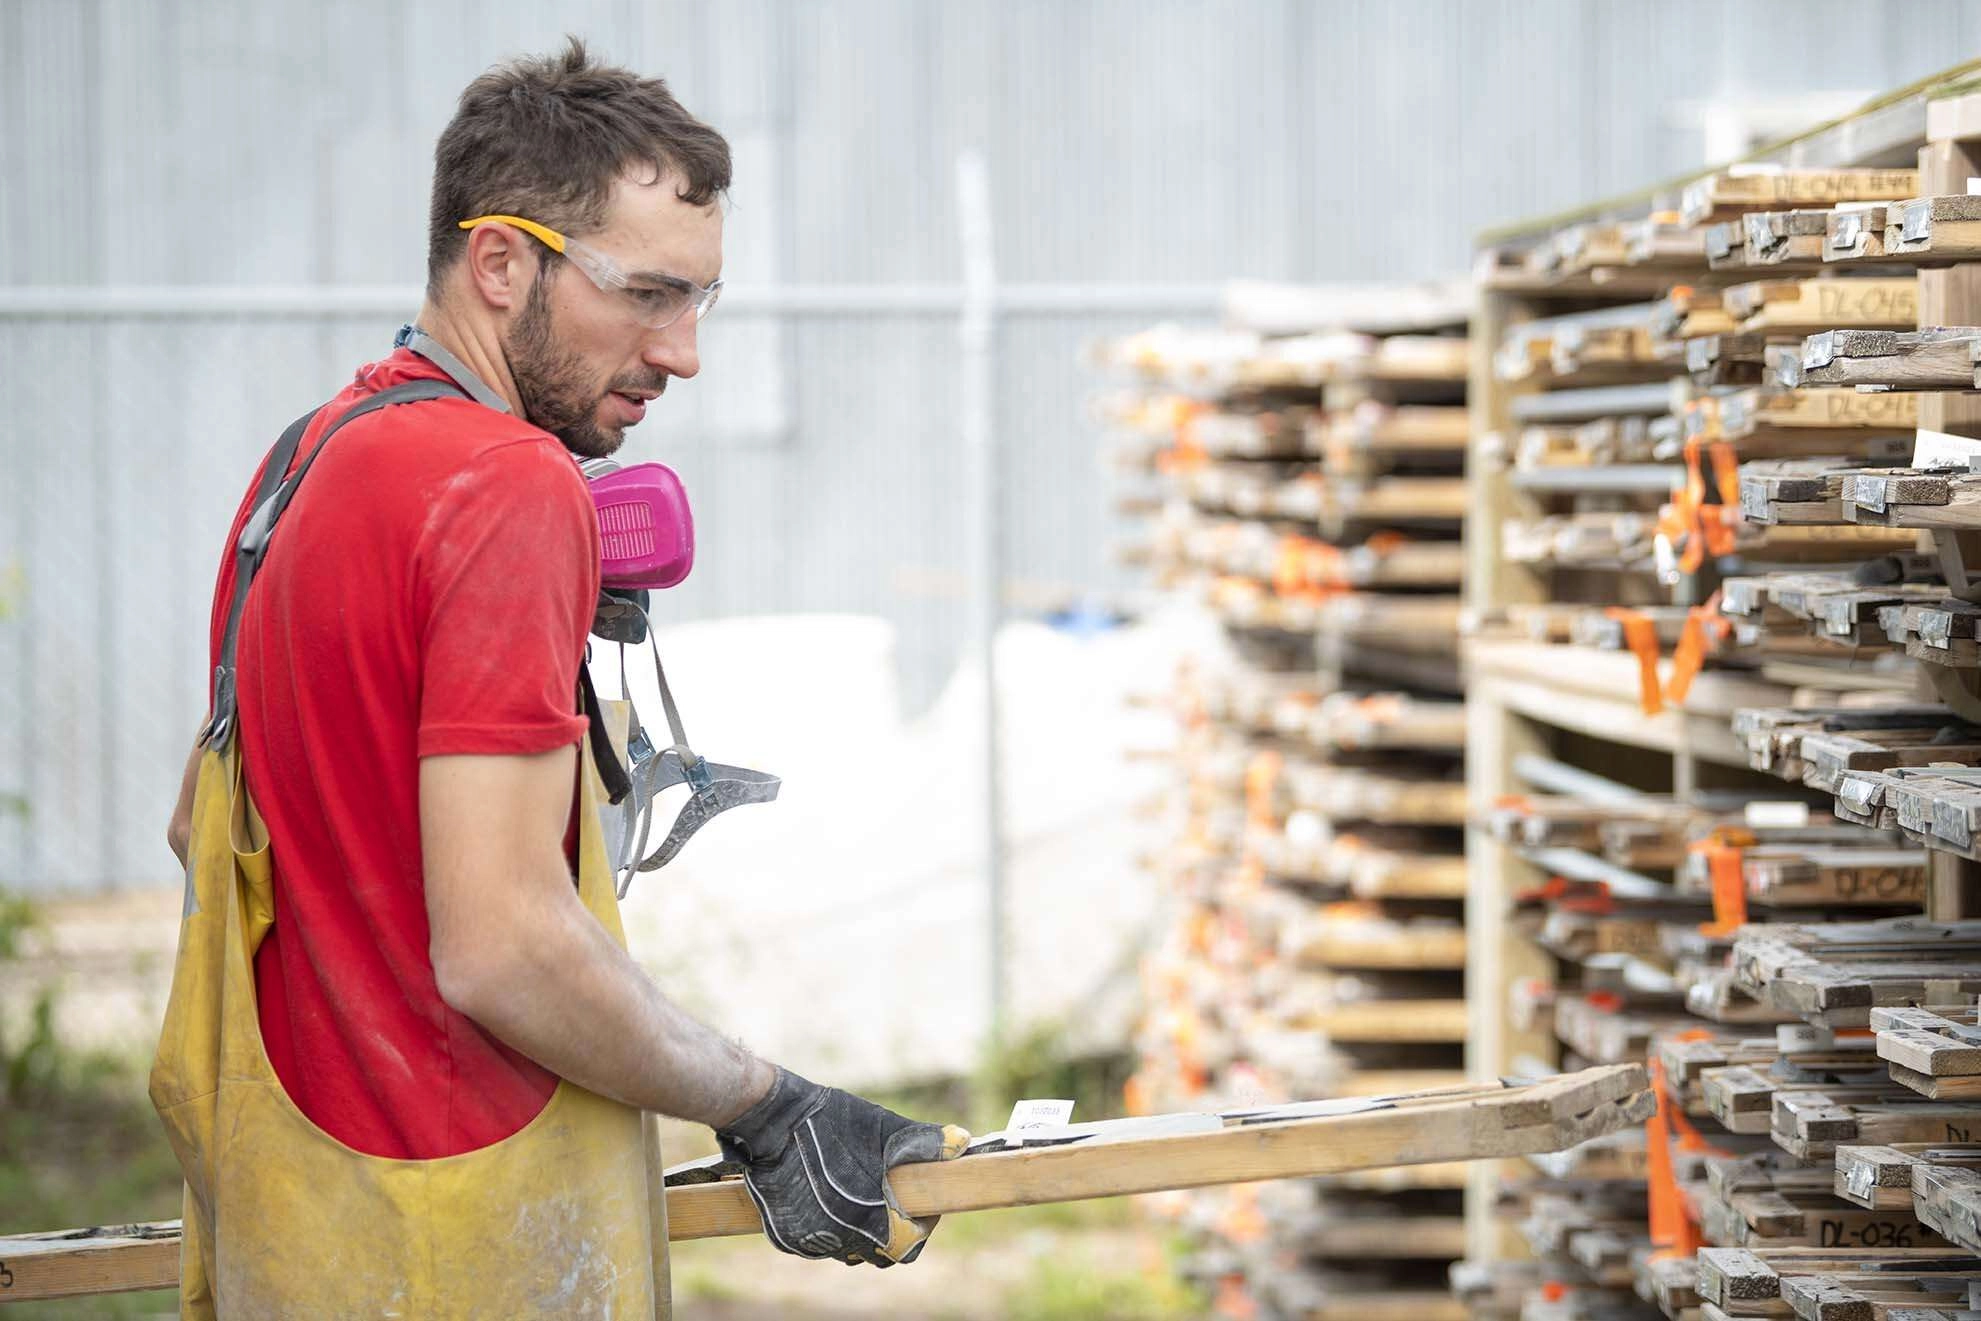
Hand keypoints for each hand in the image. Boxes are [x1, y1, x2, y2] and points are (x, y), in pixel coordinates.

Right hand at [715, 1067, 969, 1265]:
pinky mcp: (786, 1238)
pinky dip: (827, 1226)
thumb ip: (924, 1143)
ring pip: (847, 1248)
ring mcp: (810, 1243)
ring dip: (858, 1229)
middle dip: (890, 1228)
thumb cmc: (834, 1122)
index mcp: (871, 1221)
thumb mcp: (884, 1128)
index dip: (920, 1225)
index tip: (919, 1204)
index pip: (908, 1245)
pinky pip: (817, 1242)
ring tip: (859, 1191)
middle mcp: (841, 1241)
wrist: (773, 1122)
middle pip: (878, 1252)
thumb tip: (963, 1144)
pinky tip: (827, 1195)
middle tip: (890, 1197)